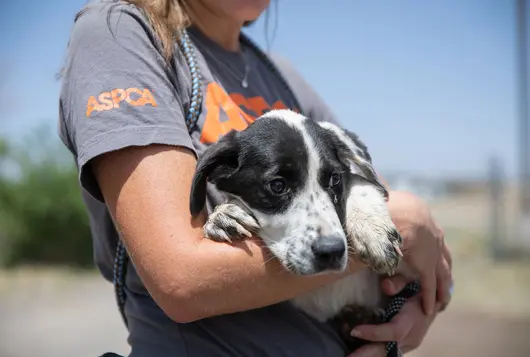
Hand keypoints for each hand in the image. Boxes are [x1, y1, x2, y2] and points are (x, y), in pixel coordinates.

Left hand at [347, 276, 440, 356]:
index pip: (394, 332)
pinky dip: (373, 353)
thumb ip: (399, 282)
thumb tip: (385, 285)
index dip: (374, 333)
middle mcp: (412, 337)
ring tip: (349, 356)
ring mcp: (409, 344)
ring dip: (367, 356)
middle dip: (366, 354)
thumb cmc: (420, 288)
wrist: (435, 301)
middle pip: (388, 350)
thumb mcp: (412, 280)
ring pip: (387, 354)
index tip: (354, 330)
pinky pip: (388, 353)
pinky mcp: (405, 346)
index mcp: (414, 321)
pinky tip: (359, 353)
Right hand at [386, 191, 452, 314]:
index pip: (433, 235)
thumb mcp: (384, 194)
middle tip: (446, 283)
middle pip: (443, 255)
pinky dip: (429, 297)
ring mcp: (432, 250)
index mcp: (423, 217)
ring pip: (441, 273)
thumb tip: (372, 183)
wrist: (391, 211)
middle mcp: (433, 234)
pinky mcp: (425, 266)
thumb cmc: (383, 200)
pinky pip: (428, 285)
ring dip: (442, 286)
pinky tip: (428, 307)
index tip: (438, 255)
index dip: (435, 247)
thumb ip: (381, 194)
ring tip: (442, 299)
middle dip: (444, 269)